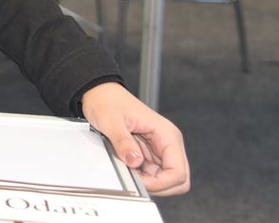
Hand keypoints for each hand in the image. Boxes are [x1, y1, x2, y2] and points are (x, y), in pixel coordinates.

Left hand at [81, 81, 189, 195]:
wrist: (99, 92)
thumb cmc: (107, 101)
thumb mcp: (111, 121)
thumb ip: (123, 142)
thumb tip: (135, 162)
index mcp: (167, 134)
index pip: (178, 172)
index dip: (161, 183)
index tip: (140, 182)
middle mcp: (168, 142)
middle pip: (178, 179)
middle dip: (159, 186)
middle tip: (136, 181)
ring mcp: (159, 149)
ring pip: (165, 179)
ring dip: (149, 181)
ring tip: (129, 171)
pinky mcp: (149, 152)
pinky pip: (152, 173)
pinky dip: (142, 176)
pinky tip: (128, 168)